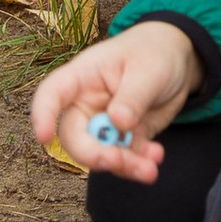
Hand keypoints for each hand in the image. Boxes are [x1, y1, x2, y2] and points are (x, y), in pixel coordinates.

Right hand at [30, 21, 201, 184]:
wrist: (177, 59)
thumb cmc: (154, 52)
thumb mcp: (149, 69)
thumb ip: (133, 96)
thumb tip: (118, 123)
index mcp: (83, 77)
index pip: (52, 94)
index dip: (43, 115)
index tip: (45, 138)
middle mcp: (86, 104)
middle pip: (74, 137)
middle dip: (93, 155)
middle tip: (117, 161)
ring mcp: (104, 125)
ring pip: (100, 155)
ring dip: (122, 166)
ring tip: (149, 169)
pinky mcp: (123, 139)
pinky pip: (124, 159)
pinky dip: (139, 164)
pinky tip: (155, 156)